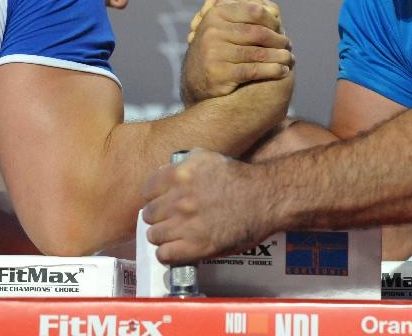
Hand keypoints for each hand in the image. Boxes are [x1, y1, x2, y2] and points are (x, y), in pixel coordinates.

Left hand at [142, 149, 271, 263]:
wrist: (264, 198)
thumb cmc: (239, 178)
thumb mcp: (207, 157)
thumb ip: (183, 163)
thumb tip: (165, 172)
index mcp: (178, 176)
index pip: (147, 191)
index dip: (154, 197)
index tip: (160, 202)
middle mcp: (178, 200)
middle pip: (148, 215)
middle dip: (158, 217)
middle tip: (169, 219)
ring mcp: (186, 225)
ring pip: (154, 236)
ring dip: (163, 236)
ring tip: (174, 235)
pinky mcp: (196, 247)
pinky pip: (164, 255)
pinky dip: (168, 254)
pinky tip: (177, 249)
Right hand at [181, 0, 293, 105]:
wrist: (197, 80)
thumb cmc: (220, 50)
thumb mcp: (225, 27)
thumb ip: (245, 16)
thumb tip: (273, 10)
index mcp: (216, 14)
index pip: (254, 11)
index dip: (272, 20)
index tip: (280, 28)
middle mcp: (212, 31)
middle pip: (258, 32)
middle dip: (278, 39)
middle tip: (288, 45)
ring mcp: (214, 52)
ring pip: (258, 53)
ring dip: (280, 56)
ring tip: (289, 59)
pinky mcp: (220, 73)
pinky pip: (254, 70)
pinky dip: (273, 70)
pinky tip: (282, 71)